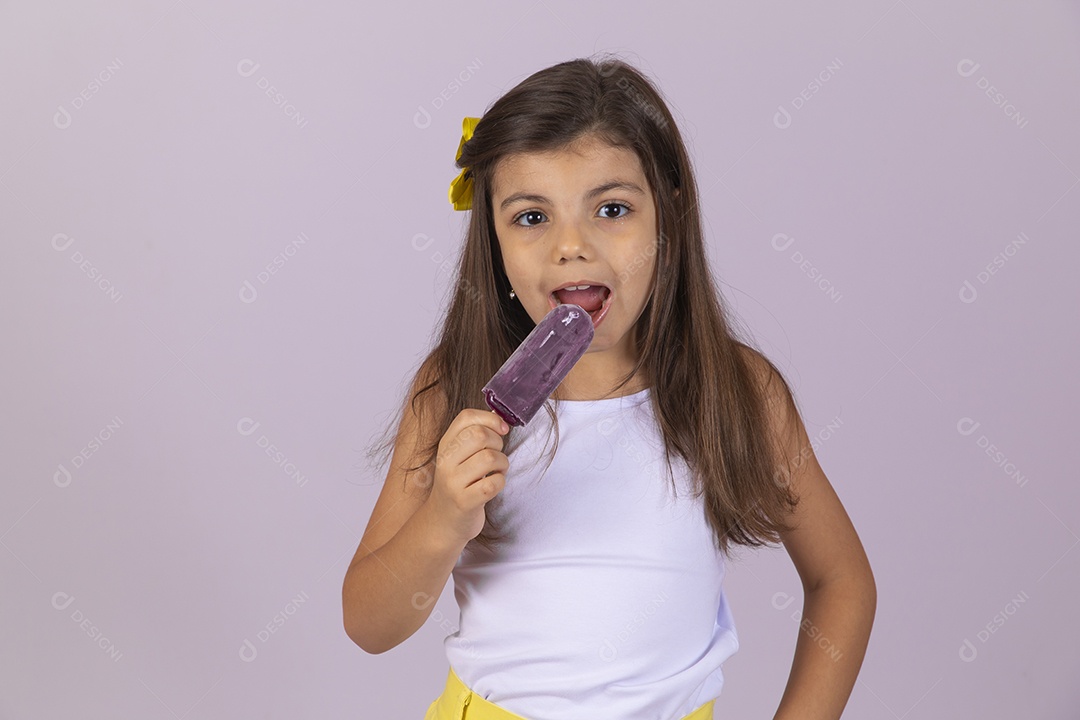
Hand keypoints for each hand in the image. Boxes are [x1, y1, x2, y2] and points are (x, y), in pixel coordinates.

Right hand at [425, 409, 509, 544]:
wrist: (443, 522)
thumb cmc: (459, 485)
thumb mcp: (459, 457)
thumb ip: (475, 438)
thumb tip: (502, 422)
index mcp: (445, 445)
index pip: (466, 417)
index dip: (491, 418)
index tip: (502, 429)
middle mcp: (446, 462)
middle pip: (480, 435)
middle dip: (498, 443)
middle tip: (496, 455)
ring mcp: (453, 483)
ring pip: (489, 458)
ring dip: (502, 464)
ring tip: (497, 471)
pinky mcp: (464, 502)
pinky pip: (493, 483)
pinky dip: (500, 482)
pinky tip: (493, 485)